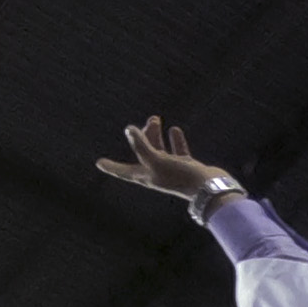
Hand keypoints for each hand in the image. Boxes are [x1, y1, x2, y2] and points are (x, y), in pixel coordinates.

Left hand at [94, 115, 234, 206]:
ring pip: (159, 150)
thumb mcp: (157, 159)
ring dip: (156, 135)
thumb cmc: (180, 177)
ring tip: (156, 119)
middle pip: (142, 154)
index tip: (99, 163)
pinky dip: (175, 140)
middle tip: (151, 120)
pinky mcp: (186, 167)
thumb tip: (128, 129)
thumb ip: (142, 145)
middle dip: (141, 137)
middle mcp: (156, 175)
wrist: (208, 188)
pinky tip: (174, 130)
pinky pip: (178, 151)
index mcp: (145, 177)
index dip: (111, 166)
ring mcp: (172, 171)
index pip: (123, 171)